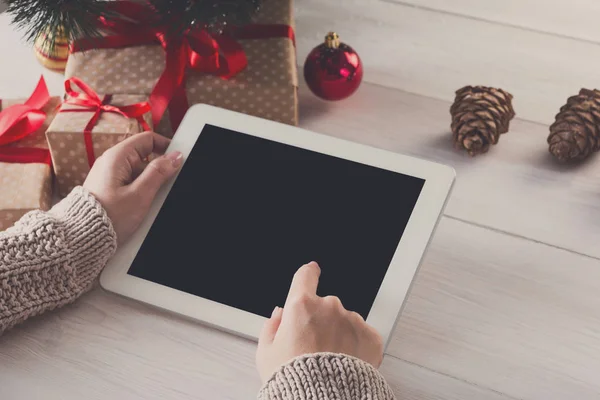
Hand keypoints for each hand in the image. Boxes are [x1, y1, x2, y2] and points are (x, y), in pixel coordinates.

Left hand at [83, 132, 182, 244]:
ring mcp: (109, 175)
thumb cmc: (108, 216)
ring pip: (139, 172)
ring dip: (150, 184)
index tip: (178, 160)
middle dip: (158, 170)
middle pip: (145, 156)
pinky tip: (141, 206)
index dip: (166, 146)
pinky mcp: (109, 188)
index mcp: (117, 157)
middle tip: (164, 187)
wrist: (82, 237)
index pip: (147, 139)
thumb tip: (175, 157)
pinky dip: (140, 192)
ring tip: (148, 202)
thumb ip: (159, 173)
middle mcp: (111, 162)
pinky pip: (131, 183)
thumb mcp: (140, 194)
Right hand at [256, 262, 383, 382]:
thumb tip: (280, 316)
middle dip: (321, 320)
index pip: (305, 276)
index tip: (312, 270)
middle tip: (314, 346)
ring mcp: (352, 320)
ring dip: (339, 333)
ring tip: (330, 360)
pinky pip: (363, 335)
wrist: (324, 399)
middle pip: (325, 305)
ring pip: (345, 320)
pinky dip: (356, 346)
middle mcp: (329, 307)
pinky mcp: (370, 337)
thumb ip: (272, 327)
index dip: (308, 273)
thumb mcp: (266, 353)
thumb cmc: (294, 379)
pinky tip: (345, 362)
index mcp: (301, 306)